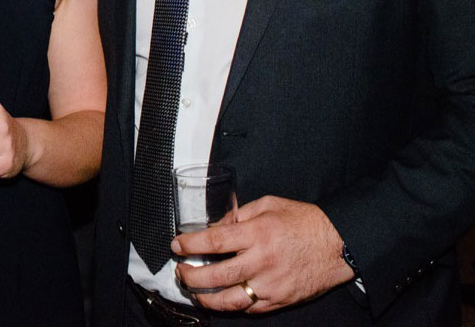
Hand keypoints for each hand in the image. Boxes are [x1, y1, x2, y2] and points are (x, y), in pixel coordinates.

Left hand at [172, 196, 353, 312]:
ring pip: (229, 301)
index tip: (176, 245)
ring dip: (205, 298)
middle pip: (215, 276)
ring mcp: (271, 285)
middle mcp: (262, 261)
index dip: (189, 245)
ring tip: (194, 291)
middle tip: (180, 271)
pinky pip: (250, 309)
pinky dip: (231, 306)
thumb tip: (215, 226)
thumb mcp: (268, 205)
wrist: (338, 244)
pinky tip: (220, 299)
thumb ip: (239, 215)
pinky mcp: (280, 300)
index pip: (213, 242)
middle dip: (190, 276)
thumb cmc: (304, 221)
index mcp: (258, 234)